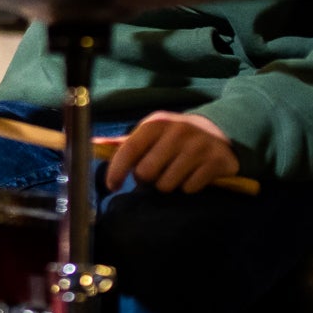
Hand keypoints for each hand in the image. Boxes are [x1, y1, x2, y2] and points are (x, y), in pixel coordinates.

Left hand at [103, 111, 238, 193]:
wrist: (218, 132)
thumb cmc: (175, 137)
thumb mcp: (151, 133)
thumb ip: (125, 143)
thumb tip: (94, 145)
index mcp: (156, 124)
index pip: (129, 150)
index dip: (116, 171)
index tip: (112, 186)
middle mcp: (177, 132)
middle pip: (146, 173)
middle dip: (147, 180)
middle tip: (156, 174)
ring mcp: (198, 146)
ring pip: (167, 185)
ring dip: (168, 185)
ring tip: (175, 174)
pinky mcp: (216, 161)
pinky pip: (190, 188)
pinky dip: (188, 188)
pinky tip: (193, 176)